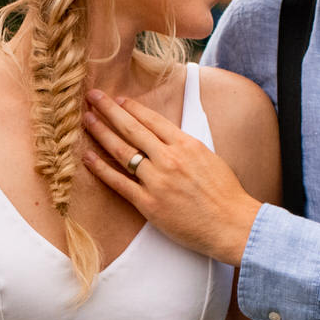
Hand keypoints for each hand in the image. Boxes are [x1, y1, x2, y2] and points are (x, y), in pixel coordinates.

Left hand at [82, 90, 261, 264]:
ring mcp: (157, 181)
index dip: (133, 107)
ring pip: (122, 151)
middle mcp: (169, 159)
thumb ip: (186, 145)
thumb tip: (168, 136)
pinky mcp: (149, 204)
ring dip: (101, 133)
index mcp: (187, 144)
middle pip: (133, 129)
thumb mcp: (209, 157)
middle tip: (93, 96)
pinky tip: (88, 157)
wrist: (232, 224)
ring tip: (87, 120)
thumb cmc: (225, 194)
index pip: (153, 119)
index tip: (119, 99)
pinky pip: (119, 183)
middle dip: (110, 109)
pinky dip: (101, 169)